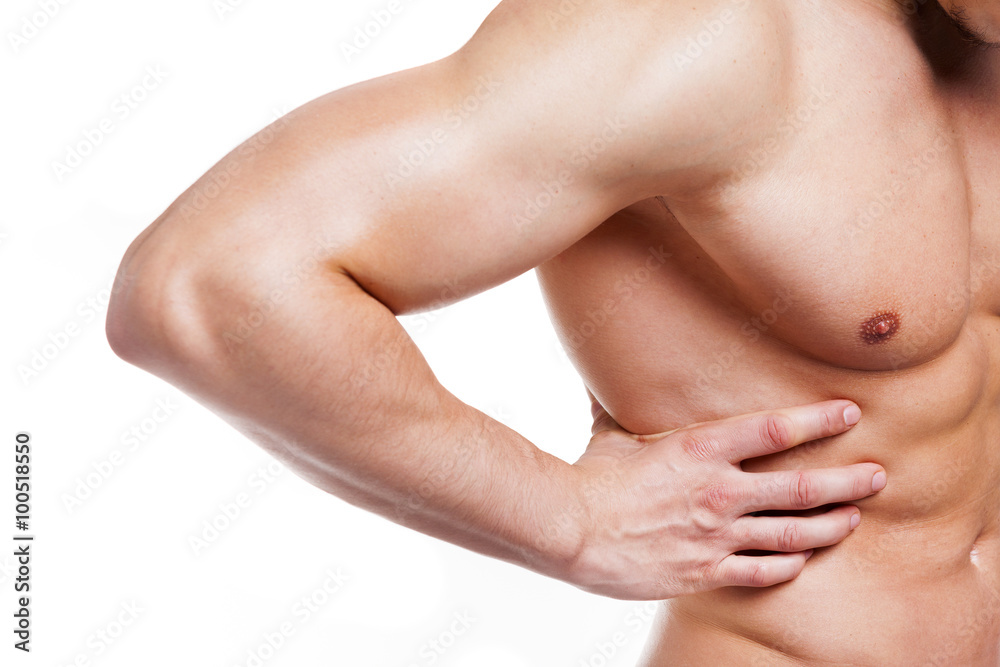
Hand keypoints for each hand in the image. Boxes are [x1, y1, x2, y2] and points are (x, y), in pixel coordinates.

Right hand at [564, 399, 883, 599]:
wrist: (571, 530)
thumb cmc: (590, 478)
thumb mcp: (610, 434)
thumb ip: (619, 406)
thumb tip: (603, 374)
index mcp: (700, 450)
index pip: (774, 430)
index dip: (818, 420)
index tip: (848, 412)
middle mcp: (719, 492)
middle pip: (801, 487)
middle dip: (847, 481)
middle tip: (877, 475)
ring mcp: (716, 535)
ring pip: (792, 534)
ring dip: (830, 526)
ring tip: (854, 519)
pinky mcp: (705, 571)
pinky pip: (761, 572)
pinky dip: (787, 566)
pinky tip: (801, 561)